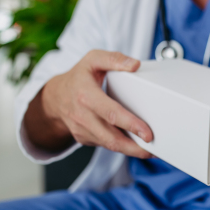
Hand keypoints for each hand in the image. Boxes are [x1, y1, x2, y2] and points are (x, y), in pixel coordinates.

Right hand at [24, 50, 152, 158]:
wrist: (55, 97)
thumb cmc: (78, 77)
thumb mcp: (92, 60)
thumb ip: (114, 59)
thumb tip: (135, 65)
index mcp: (86, 95)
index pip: (111, 113)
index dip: (130, 125)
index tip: (147, 133)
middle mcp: (83, 116)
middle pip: (111, 138)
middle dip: (134, 147)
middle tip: (154, 149)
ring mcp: (82, 130)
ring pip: (109, 145)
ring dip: (131, 150)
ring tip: (150, 150)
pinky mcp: (85, 139)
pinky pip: (105, 145)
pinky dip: (121, 147)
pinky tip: (135, 145)